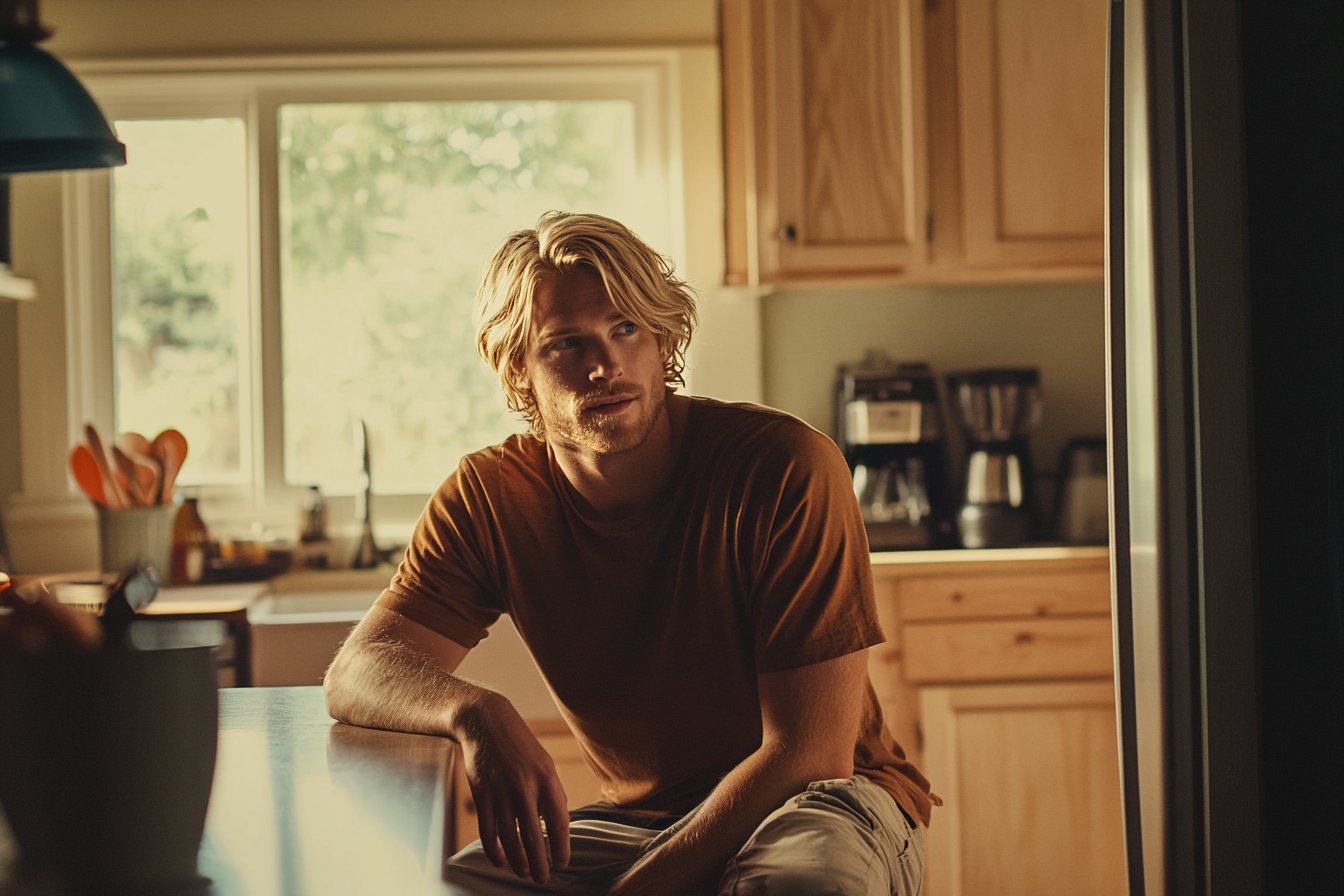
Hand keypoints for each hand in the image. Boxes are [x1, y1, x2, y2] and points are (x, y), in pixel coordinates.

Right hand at [458, 694, 570, 883]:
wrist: (486, 722)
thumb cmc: (520, 746)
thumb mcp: (544, 764)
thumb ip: (551, 794)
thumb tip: (557, 826)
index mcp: (547, 779)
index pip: (558, 822)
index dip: (561, 848)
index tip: (562, 864)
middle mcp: (524, 787)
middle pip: (533, 837)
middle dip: (539, 864)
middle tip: (542, 879)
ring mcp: (501, 792)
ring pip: (510, 838)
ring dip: (518, 861)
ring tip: (524, 874)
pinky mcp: (481, 794)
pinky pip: (488, 830)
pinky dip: (494, 849)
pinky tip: (500, 860)